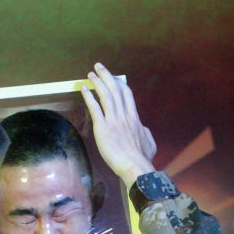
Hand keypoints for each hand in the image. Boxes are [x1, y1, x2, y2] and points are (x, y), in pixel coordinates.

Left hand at [81, 63, 155, 187]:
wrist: (135, 166)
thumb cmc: (142, 157)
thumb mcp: (150, 142)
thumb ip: (144, 132)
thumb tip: (142, 127)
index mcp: (135, 118)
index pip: (127, 95)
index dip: (119, 84)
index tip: (115, 77)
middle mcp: (124, 115)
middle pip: (115, 89)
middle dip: (107, 76)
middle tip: (99, 67)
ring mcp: (113, 120)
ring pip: (105, 95)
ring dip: (97, 82)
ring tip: (90, 74)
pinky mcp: (102, 127)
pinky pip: (94, 108)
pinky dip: (88, 96)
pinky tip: (83, 89)